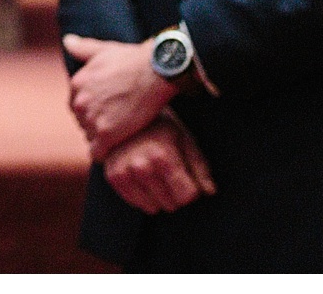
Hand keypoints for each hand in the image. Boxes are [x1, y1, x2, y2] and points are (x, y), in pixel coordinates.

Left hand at [62, 33, 176, 159]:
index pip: (77, 104)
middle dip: (96, 123)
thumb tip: (67, 41)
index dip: (92, 109)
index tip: (108, 111)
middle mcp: (79, 102)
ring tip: (121, 136)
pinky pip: (97, 153)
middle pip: (82, 122)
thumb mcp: (104, 50)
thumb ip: (83, 48)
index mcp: (77, 83)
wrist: (154, 72)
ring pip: (90, 137)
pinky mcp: (106, 135)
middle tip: (116, 124)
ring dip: (103, 138)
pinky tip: (117, 149)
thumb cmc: (133, 59)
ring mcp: (91, 119)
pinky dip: (105, 153)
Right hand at [100, 113, 215, 213]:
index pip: (187, 196)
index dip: (191, 188)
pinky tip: (142, 177)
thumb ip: (200, 168)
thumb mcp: (186, 141)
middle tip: (168, 172)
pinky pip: (135, 203)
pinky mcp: (113, 177)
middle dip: (174, 192)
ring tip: (154, 173)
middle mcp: (141, 166)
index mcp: (163, 156)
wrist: (125, 115)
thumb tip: (210, 192)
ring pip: (153, 208)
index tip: (186, 176)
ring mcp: (124, 173)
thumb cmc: (162, 128)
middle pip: (171, 204)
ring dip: (157, 196)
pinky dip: (142, 195)